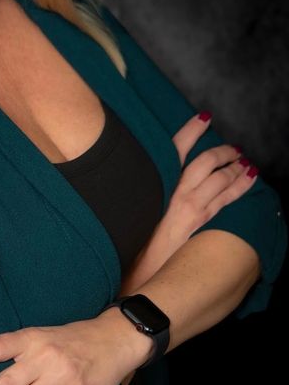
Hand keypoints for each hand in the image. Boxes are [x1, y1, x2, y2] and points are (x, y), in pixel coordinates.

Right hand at [119, 111, 258, 296]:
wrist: (140, 266)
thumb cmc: (135, 236)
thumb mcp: (136, 206)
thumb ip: (145, 188)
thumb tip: (150, 174)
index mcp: (158, 182)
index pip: (176, 148)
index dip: (192, 130)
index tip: (204, 118)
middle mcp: (176, 190)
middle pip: (205, 160)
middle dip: (222, 151)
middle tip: (233, 148)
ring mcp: (192, 205)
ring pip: (220, 177)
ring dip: (235, 166)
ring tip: (244, 161)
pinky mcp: (203, 220)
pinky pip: (228, 197)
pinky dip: (241, 185)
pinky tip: (249, 179)